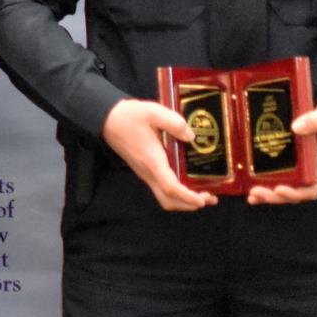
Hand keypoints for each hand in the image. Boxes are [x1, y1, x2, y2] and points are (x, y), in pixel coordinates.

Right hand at [101, 99, 216, 211]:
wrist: (107, 119)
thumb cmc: (128, 116)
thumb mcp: (153, 112)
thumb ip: (174, 122)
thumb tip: (191, 137)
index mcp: (152, 161)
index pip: (170, 187)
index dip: (188, 197)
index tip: (203, 199)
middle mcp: (148, 172)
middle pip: (168, 200)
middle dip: (190, 204)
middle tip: (209, 198)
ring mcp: (145, 173)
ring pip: (165, 197)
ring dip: (184, 200)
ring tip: (202, 194)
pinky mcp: (145, 170)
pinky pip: (161, 188)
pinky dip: (177, 192)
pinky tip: (186, 180)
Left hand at [247, 96, 316, 205]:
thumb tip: (296, 128)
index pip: (312, 188)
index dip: (296, 193)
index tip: (280, 189)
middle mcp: (310, 168)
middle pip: (294, 192)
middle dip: (275, 196)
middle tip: (255, 193)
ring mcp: (301, 164)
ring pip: (286, 186)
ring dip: (268, 193)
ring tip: (251, 195)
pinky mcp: (292, 157)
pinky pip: (280, 173)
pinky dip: (265, 181)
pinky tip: (250, 183)